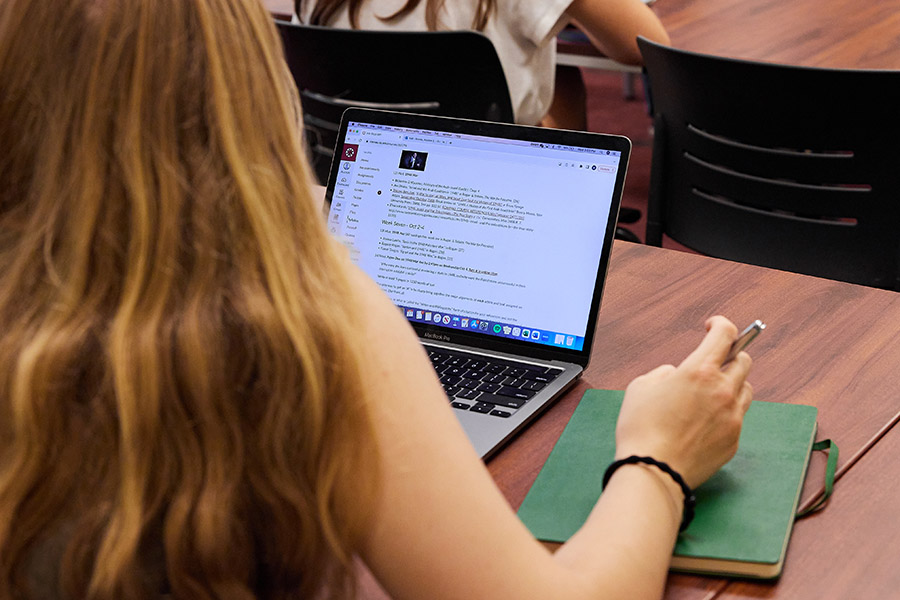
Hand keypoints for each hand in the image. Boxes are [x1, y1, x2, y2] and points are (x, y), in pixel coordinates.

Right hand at [614, 316, 753, 488]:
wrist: (653, 471)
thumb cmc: (641, 429)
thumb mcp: (640, 387)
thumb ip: (663, 373)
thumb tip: (676, 375)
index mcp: (699, 371)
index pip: (725, 334)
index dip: (720, 324)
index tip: (712, 326)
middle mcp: (722, 390)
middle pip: (744, 360)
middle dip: (730, 355)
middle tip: (715, 361)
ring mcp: (732, 417)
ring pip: (747, 389)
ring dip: (733, 383)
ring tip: (712, 392)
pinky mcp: (733, 440)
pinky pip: (737, 417)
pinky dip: (726, 413)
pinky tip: (705, 421)